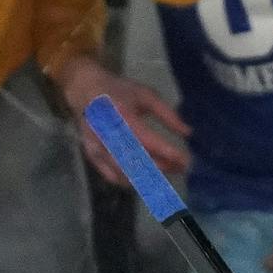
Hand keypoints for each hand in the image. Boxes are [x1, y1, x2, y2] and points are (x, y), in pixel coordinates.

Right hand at [53, 52, 190, 185]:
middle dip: (162, 167)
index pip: (148, 141)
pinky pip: (111, 176)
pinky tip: (144, 179)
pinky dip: (130, 181)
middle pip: (137, 160)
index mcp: (122, 116)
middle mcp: (108, 135)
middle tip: (181, 168)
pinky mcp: (91, 156)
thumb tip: (188, 133)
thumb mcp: (146, 95)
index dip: (168, 153)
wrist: (85, 91)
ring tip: (167, 173)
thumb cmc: (119, 91)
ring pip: (125, 172)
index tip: (186, 161)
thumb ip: (167, 114)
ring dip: (148, 177)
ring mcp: (97, 148)